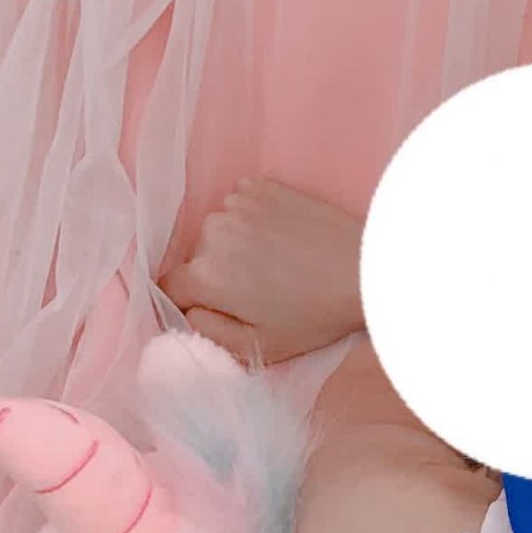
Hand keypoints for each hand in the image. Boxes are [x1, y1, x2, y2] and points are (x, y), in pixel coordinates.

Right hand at [158, 179, 365, 365]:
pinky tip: (279, 240)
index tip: (217, 311)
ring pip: (215, 234)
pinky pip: (236, 209)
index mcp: (205, 275)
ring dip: (232, 249)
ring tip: (273, 266)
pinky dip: (249, 223)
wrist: (362, 267)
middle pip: (195, 260)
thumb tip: (184, 314)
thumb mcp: (259, 347)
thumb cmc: (314, 315)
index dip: (189, 304)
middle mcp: (211, 232)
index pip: (169, 289)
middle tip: (258, 295)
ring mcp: (233, 203)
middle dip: (215, 278)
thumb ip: (208, 334)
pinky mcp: (256, 186)